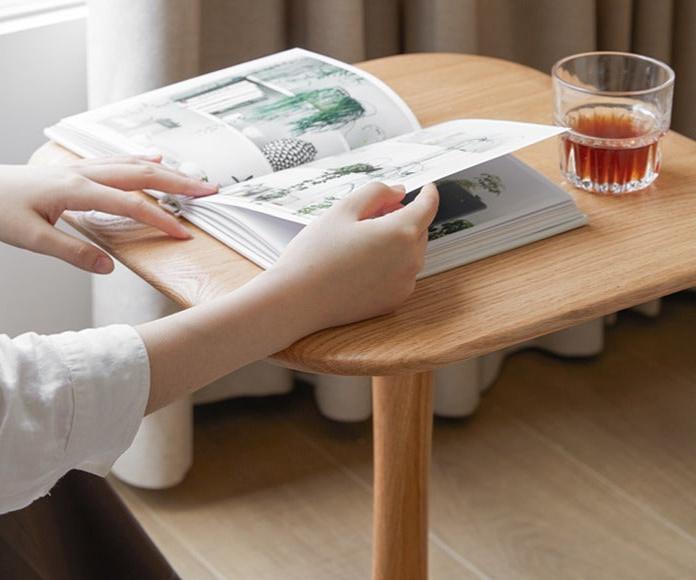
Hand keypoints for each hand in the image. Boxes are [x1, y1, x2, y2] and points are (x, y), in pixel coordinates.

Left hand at [0, 156, 217, 273]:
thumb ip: (71, 252)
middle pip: (141, 175)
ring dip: (166, 172)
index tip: (183, 232)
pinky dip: (141, 161)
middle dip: (178, 184)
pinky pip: (117, 161)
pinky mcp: (77, 169)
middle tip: (207, 190)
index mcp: (75, 189)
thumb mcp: (29, 237)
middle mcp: (83, 173)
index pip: (130, 204)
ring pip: (132, 164)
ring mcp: (81, 168)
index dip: (160, 220)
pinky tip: (154, 159)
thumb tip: (108, 266)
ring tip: (192, 177)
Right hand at [271, 181, 438, 331]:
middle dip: (403, 218)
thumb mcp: (342, 210)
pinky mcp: (394, 301)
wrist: (298, 300)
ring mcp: (404, 284)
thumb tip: (399, 192)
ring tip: (360, 242)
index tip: (428, 188)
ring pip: (411, 253)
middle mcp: (410, 260)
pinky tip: (361, 265)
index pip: (428, 207)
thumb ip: (376, 193)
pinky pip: (402, 275)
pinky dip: (391, 265)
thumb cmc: (315, 253)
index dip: (428, 194)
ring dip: (397, 242)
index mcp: (400, 233)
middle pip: (418, 230)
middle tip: (371, 216)